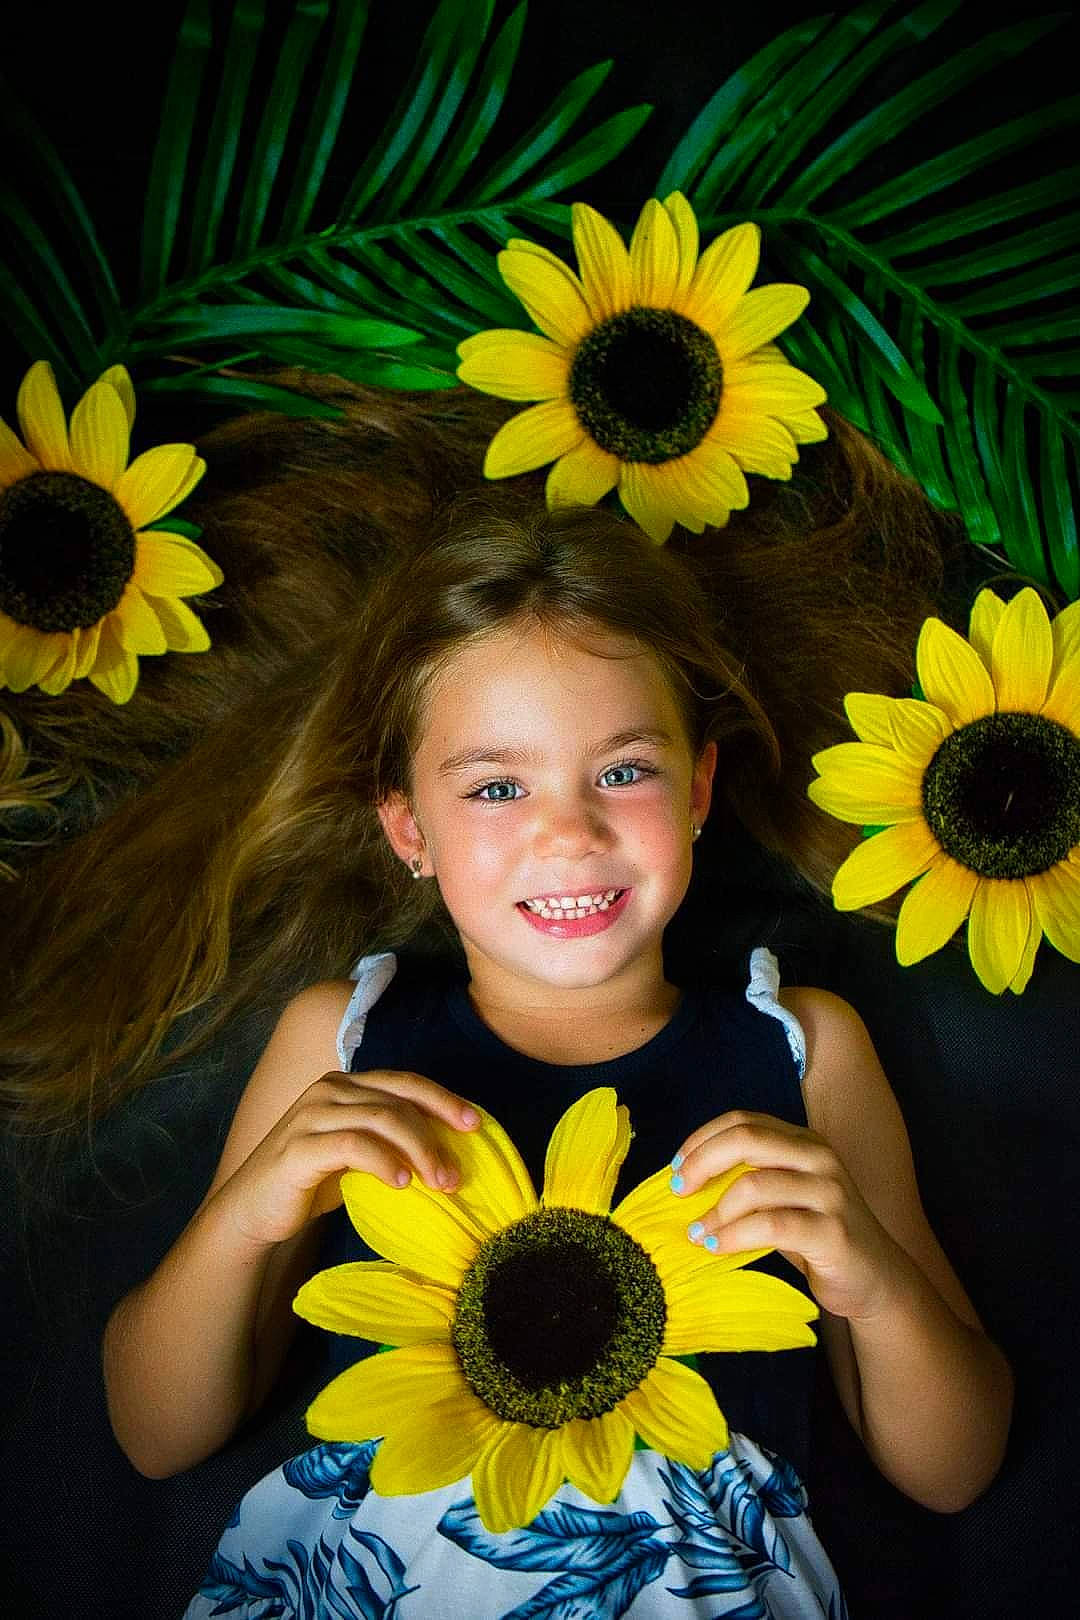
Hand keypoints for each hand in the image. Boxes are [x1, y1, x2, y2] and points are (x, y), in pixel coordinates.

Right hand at [211, 1070, 479, 1250]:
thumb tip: (447, 1145)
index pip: (405, 1082)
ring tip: (440, 1182)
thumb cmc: (311, 1183)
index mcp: (345, 1085)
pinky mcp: (300, 1146)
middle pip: (398, 1100)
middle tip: (459, 1170)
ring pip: (382, 1119)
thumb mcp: (356, 1153)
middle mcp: (329, 1089)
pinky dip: (384, 1162)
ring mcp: (311, 1114)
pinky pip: (354, 1146)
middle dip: (437, 1132)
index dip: (443, 1099)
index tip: (475, 1124)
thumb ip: (389, 1138)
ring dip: (419, 1151)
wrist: (253, 1211)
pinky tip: (402, 1183)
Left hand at [671, 1110, 909, 1321]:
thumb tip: (688, 1178)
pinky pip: (770, 1226)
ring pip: (754, 1185)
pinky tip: (717, 1247)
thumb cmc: (817, 1237)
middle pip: (746, 1140)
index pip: (743, 1121)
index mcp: (804, 1142)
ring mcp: (829, 1192)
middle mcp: (819, 1158)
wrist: (876, 1279)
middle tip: (677, 1191)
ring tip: (697, 1232)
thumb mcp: (783, 1198)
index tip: (676, 1166)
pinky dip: (734, 1236)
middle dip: (702, 1163)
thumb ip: (749, 1178)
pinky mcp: (832, 1231)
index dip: (703, 1139)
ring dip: (715, 1211)